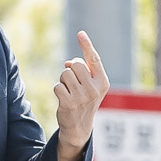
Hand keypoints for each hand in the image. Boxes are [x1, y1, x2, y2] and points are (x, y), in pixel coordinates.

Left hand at [55, 30, 110, 160]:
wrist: (80, 127)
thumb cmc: (84, 101)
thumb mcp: (90, 86)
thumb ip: (83, 72)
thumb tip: (68, 63)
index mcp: (103, 82)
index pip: (94, 59)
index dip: (86, 45)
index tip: (80, 33)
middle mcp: (95, 88)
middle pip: (75, 64)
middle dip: (70, 70)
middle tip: (73, 83)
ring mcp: (82, 96)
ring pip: (65, 74)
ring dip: (63, 81)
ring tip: (69, 92)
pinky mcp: (69, 103)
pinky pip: (57, 86)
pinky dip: (58, 91)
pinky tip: (64, 100)